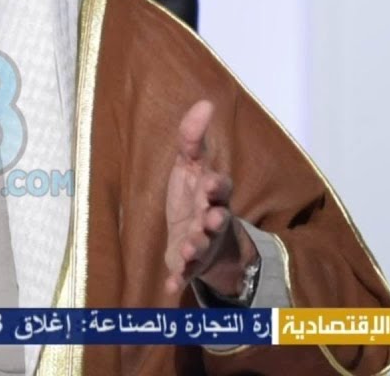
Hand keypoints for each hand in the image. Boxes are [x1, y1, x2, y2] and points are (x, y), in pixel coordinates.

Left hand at [163, 100, 256, 298]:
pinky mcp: (187, 264)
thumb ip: (192, 138)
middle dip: (213, 219)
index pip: (220, 188)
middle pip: (215, 220)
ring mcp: (200, 244)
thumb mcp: (190, 166)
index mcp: (213, 195)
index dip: (216, 186)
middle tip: (209, 218)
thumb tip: (205, 102)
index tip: (210, 182)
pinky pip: (184, 274)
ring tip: (187, 247)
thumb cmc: (194, 196)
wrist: (197, 236)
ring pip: (200, 246)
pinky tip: (169, 287)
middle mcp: (211, 220)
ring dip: (195, 247)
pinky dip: (177, 280)